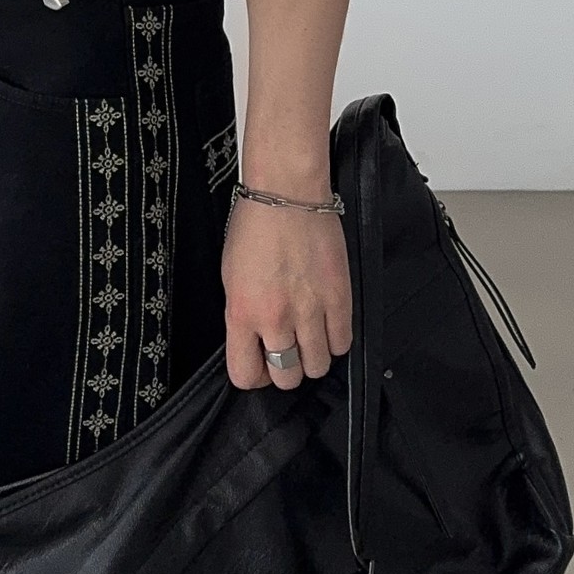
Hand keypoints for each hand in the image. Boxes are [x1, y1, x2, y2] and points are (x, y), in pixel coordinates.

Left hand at [222, 197, 353, 391]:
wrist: (287, 195)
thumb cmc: (255, 228)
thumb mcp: (230, 279)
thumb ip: (242, 317)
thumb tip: (254, 342)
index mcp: (242, 314)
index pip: (246, 375)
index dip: (254, 376)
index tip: (259, 366)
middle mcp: (276, 319)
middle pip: (287, 377)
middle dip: (286, 370)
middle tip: (287, 353)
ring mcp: (310, 311)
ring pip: (318, 366)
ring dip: (313, 358)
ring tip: (310, 339)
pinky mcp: (339, 299)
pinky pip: (343, 343)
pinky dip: (335, 341)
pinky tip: (327, 326)